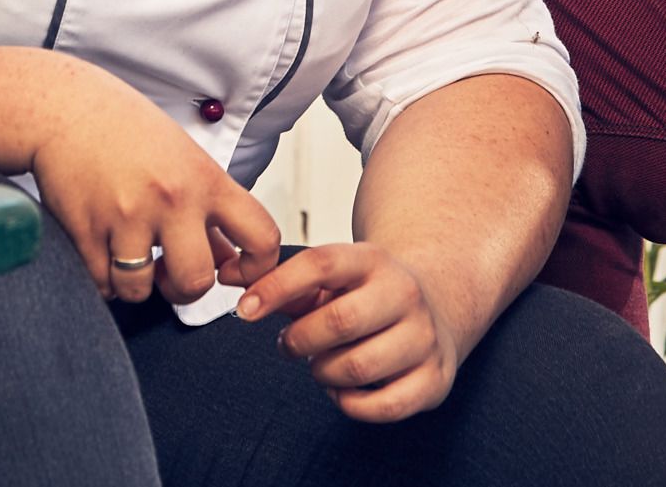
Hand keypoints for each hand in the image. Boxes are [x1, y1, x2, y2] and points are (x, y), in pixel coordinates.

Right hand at [23, 56, 281, 305]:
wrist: (66, 107)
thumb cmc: (127, 129)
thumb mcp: (183, 157)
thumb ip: (208, 208)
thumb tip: (227, 260)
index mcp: (205, 179)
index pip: (261, 237)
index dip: (256, 268)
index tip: (232, 272)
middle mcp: (171, 198)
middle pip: (196, 282)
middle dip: (183, 289)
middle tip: (168, 271)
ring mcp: (127, 216)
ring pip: (141, 291)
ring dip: (136, 285)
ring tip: (129, 257)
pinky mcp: (86, 230)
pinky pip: (102, 284)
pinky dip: (103, 278)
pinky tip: (103, 251)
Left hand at [234, 243, 463, 421]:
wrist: (435, 307)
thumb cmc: (367, 296)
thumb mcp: (333, 279)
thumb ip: (284, 281)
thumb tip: (230, 274)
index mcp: (373, 260)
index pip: (321, 264)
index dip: (277, 287)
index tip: (245, 308)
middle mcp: (404, 293)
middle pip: (340, 321)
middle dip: (300, 340)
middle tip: (289, 345)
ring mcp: (424, 337)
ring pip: (357, 367)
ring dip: (324, 373)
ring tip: (321, 364)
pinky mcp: (434, 379)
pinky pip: (381, 406)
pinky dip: (350, 404)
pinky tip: (344, 390)